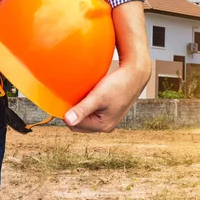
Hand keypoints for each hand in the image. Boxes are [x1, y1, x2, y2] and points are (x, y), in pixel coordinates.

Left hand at [63, 0, 150, 132]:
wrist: (136, 74)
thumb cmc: (118, 84)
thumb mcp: (98, 96)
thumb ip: (82, 109)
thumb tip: (66, 121)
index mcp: (103, 126)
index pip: (75, 125)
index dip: (67, 114)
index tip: (63, 99)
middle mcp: (106, 126)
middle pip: (80, 123)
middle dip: (74, 112)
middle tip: (71, 96)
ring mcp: (109, 118)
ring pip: (86, 117)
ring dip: (81, 107)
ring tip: (80, 94)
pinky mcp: (111, 110)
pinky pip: (93, 111)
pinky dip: (88, 103)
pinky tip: (88, 93)